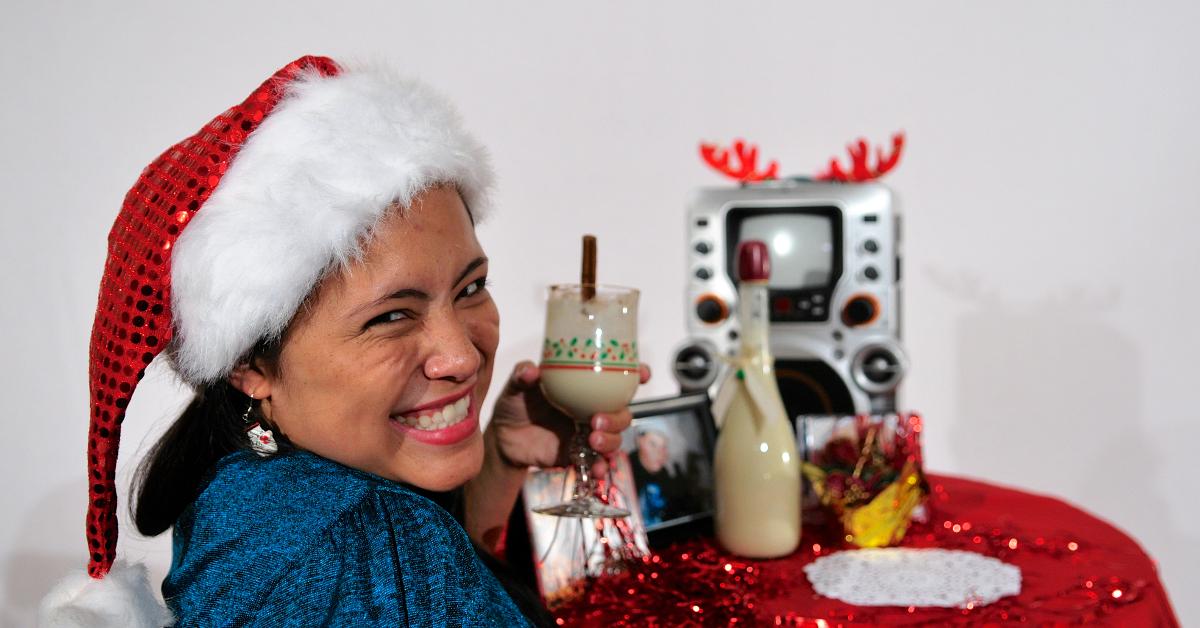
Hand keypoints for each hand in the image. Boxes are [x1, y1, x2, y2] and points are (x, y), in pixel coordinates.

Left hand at [488, 360, 651, 476]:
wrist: (503, 438)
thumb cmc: (515, 404)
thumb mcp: (517, 386)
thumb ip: (523, 375)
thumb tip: (531, 371)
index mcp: (584, 389)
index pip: (617, 380)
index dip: (636, 376)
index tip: (644, 374)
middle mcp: (592, 410)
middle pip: (622, 413)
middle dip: (618, 418)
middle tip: (597, 420)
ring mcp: (588, 434)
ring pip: (616, 438)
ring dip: (611, 441)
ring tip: (592, 440)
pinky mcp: (580, 455)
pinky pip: (599, 462)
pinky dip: (601, 466)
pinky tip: (596, 469)